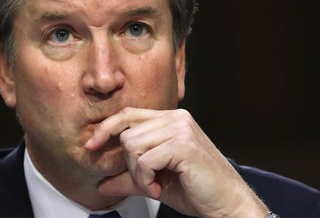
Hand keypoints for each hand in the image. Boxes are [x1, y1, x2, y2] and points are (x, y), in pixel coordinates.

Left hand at [84, 107, 267, 217]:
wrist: (228, 204)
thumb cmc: (197, 191)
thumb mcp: (156, 182)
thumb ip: (129, 178)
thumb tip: (101, 184)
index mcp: (171, 120)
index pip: (129, 114)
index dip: (106, 128)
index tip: (91, 146)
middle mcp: (176, 118)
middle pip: (127, 133)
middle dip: (129, 164)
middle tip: (147, 183)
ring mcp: (181, 129)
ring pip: (132, 146)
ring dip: (138, 174)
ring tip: (156, 186)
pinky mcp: (183, 145)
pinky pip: (144, 160)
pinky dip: (146, 180)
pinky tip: (160, 189)